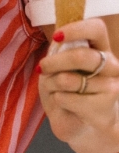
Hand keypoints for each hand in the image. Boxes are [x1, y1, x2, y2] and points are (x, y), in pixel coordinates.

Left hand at [38, 17, 118, 152]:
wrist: (78, 124)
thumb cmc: (66, 92)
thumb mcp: (57, 68)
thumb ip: (59, 51)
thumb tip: (57, 37)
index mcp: (100, 49)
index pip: (96, 28)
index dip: (77, 28)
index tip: (57, 36)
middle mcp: (111, 65)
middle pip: (82, 56)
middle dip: (54, 62)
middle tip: (42, 68)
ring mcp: (110, 85)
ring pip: (69, 80)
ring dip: (53, 85)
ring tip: (55, 90)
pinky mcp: (104, 106)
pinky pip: (67, 98)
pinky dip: (58, 100)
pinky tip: (64, 104)